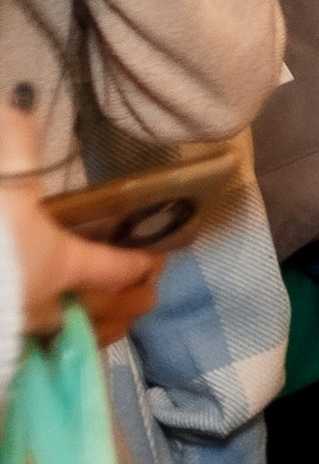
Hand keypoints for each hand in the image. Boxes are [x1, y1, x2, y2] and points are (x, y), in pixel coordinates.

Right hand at [0, 106, 161, 340]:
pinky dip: (56, 349)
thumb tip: (18, 109)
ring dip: (102, 330)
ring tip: (114, 324)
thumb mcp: (3, 183)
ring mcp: (21, 333)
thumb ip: (14, 145)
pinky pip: (39, 355)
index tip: (158, 258)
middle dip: (131, 303)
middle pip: (105, 311)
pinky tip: (52, 343)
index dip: (138, 262)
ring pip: (76, 338)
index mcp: (59, 262)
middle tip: (147, 296)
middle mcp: (47, 303)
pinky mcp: (0, 351)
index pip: (114, 266)